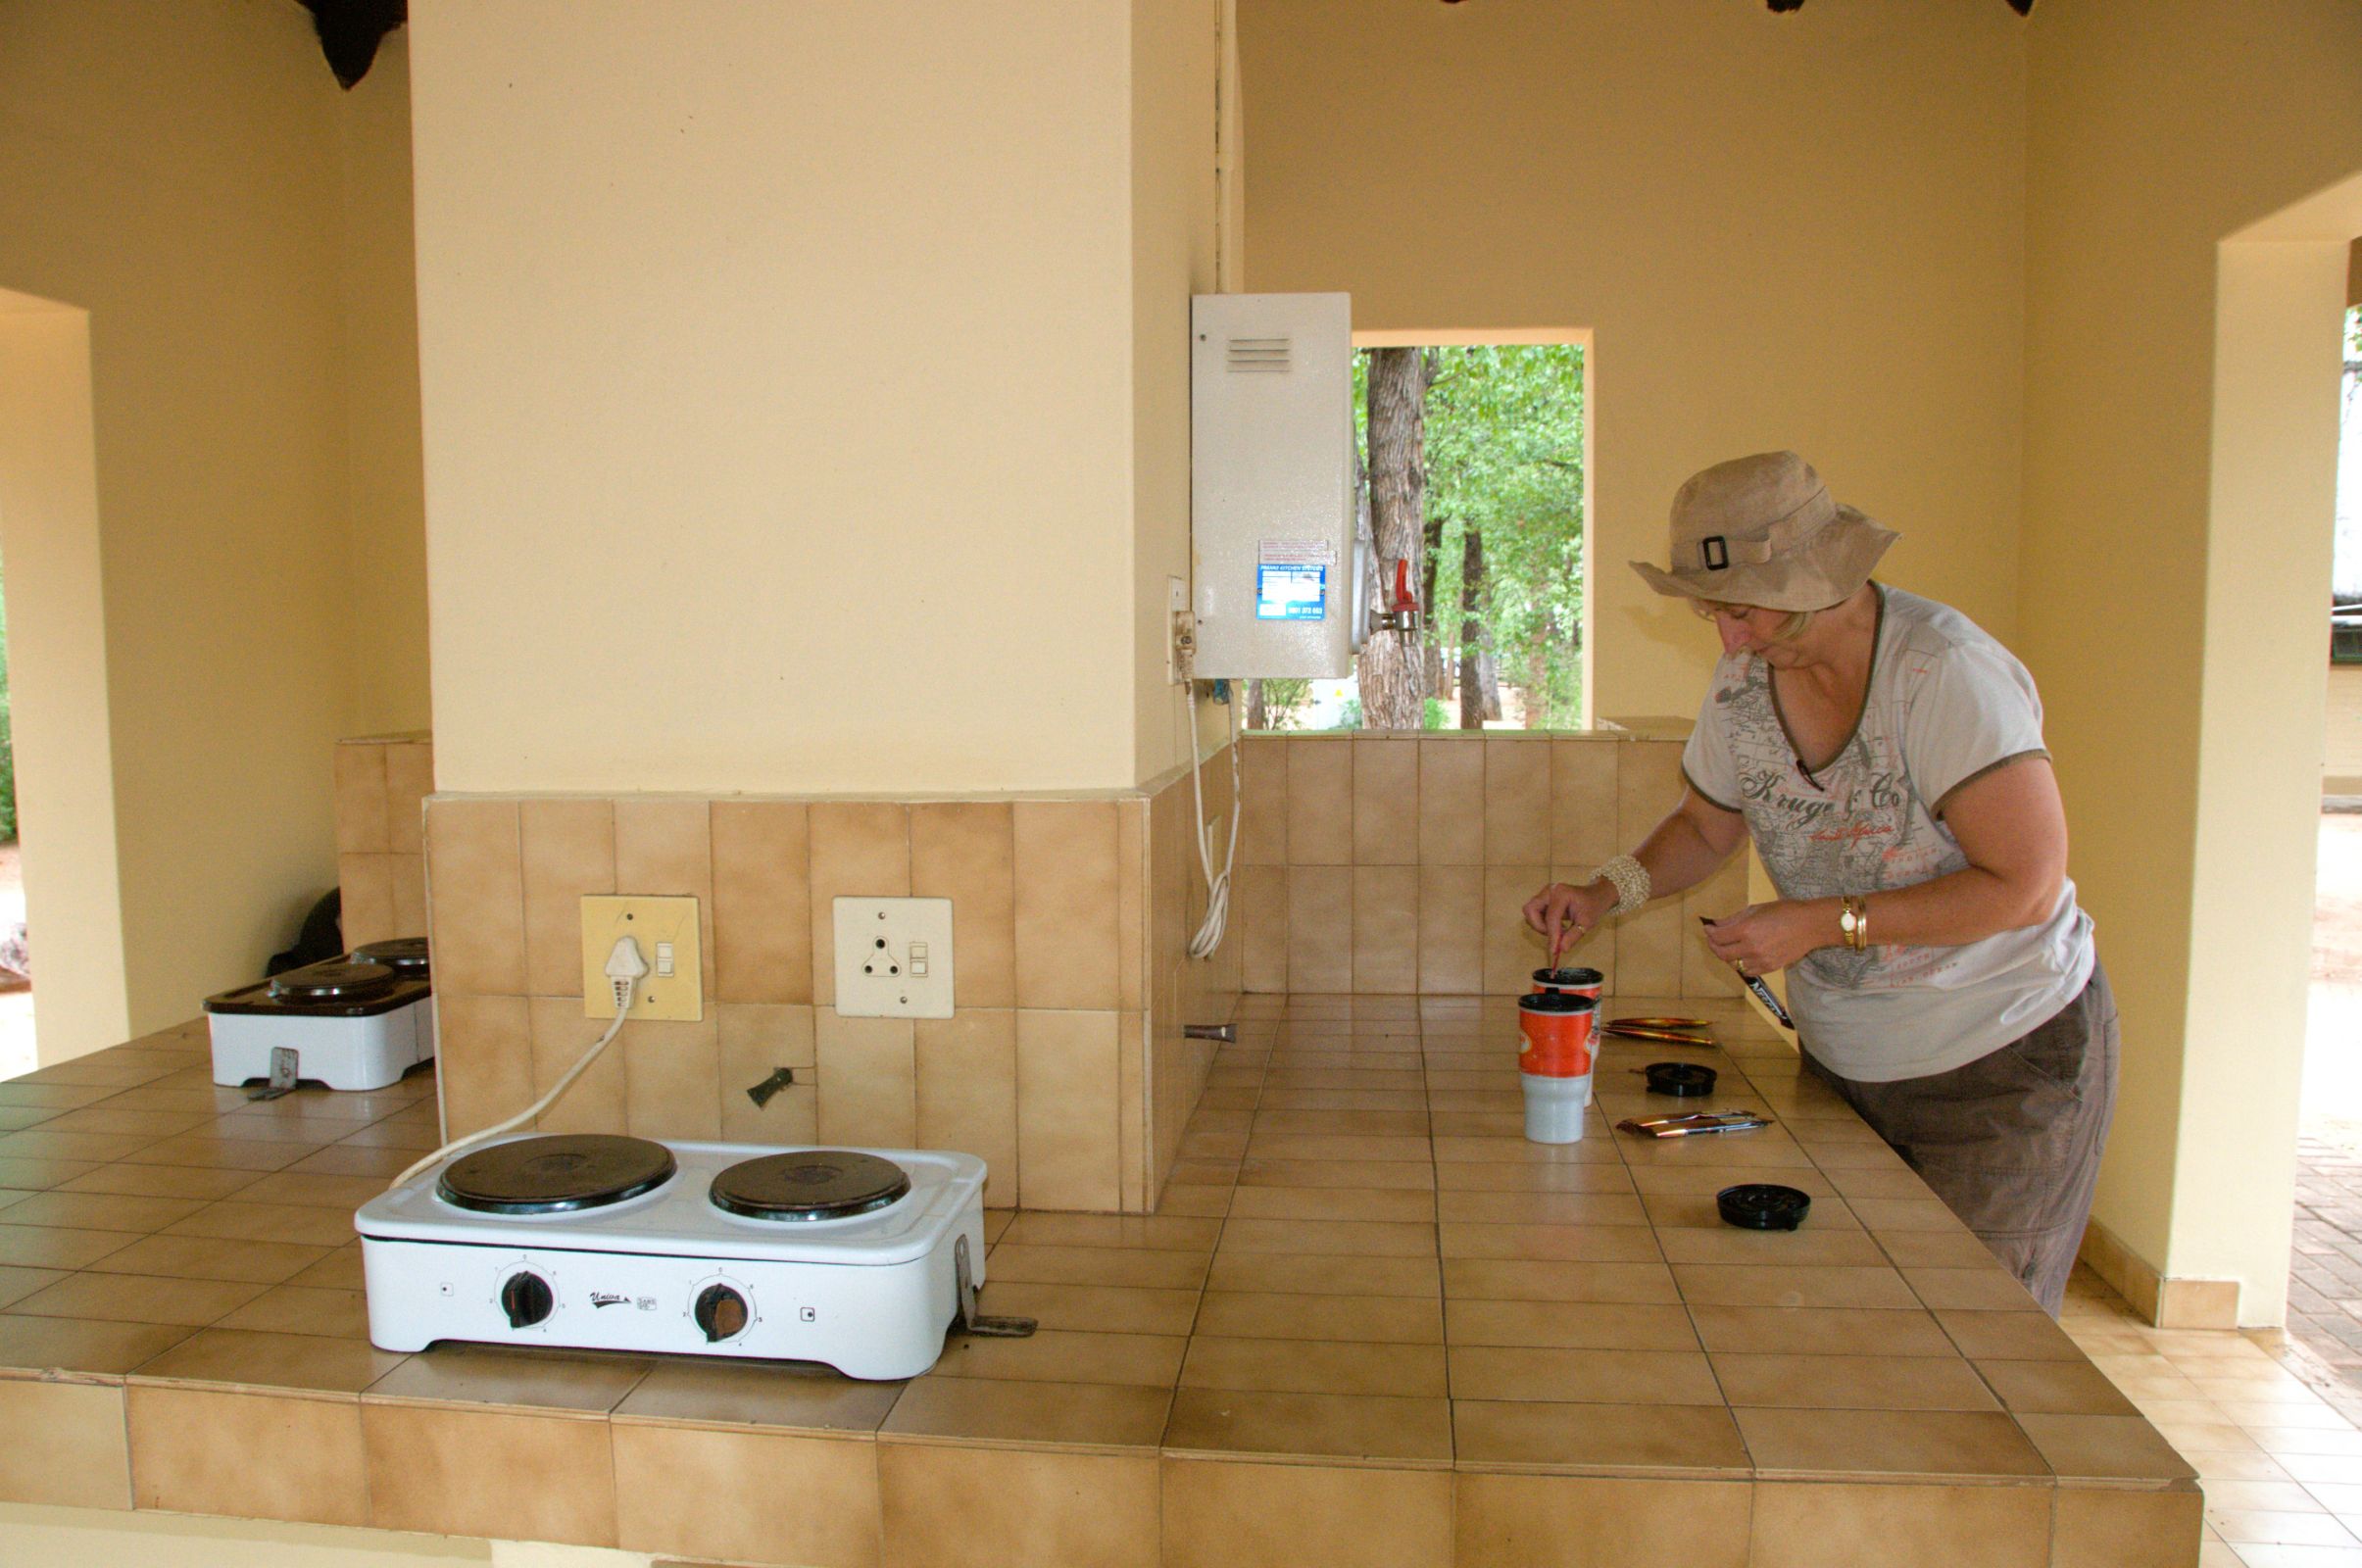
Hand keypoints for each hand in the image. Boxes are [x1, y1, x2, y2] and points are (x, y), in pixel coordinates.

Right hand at [1523, 880, 1615, 961]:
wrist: (1596, 896)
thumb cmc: (1593, 907)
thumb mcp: (1587, 923)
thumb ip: (1573, 936)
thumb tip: (1561, 949)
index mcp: (1561, 893)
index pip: (1551, 917)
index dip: (1552, 934)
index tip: (1554, 951)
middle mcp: (1549, 890)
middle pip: (1531, 910)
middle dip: (1539, 926)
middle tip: (1553, 935)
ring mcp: (1545, 893)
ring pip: (1530, 911)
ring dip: (1539, 925)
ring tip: (1557, 931)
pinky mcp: (1543, 898)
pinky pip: (1535, 912)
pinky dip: (1541, 922)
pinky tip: (1556, 926)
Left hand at [1699, 901, 1832, 975]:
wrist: (1811, 925)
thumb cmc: (1785, 911)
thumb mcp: (1756, 909)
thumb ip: (1733, 919)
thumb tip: (1715, 925)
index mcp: (1747, 930)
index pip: (1718, 936)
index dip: (1709, 933)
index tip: (1708, 928)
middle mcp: (1752, 947)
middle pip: (1722, 953)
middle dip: (1714, 946)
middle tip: (1713, 939)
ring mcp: (1761, 960)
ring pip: (1734, 964)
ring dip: (1728, 956)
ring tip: (1729, 946)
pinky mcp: (1770, 968)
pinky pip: (1748, 970)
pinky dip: (1742, 964)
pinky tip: (1743, 955)